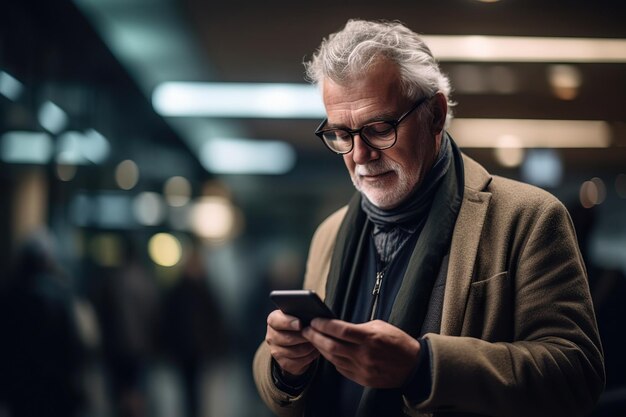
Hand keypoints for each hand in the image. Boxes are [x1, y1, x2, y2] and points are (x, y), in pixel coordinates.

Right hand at [265, 309, 319, 375]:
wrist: (299, 340)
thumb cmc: (301, 324)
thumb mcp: (300, 315)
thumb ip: (301, 315)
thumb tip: (310, 320)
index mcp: (273, 320)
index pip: (275, 321)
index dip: (288, 323)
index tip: (300, 324)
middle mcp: (271, 336)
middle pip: (287, 338)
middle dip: (304, 337)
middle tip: (315, 334)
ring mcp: (275, 351)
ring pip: (294, 352)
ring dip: (308, 348)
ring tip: (316, 343)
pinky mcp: (282, 363)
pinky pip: (296, 363)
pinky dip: (308, 358)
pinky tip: (313, 352)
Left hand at [302, 318, 419, 387]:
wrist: (413, 366)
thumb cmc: (398, 342)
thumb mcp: (380, 326)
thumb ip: (359, 327)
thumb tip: (339, 327)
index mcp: (370, 338)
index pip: (340, 330)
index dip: (324, 325)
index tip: (315, 320)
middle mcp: (364, 355)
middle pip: (331, 345)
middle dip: (315, 336)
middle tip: (306, 329)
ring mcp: (362, 369)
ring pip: (333, 358)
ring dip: (320, 348)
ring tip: (313, 339)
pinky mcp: (362, 379)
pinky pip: (340, 368)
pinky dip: (331, 359)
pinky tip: (327, 351)